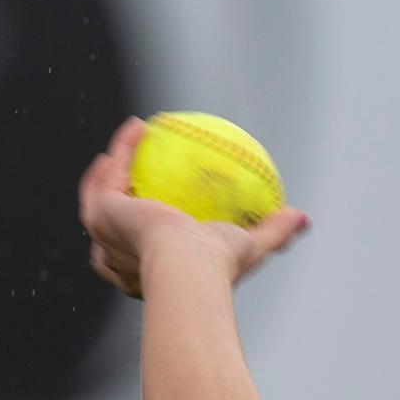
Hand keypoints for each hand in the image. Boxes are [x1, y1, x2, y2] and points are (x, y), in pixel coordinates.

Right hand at [77, 115, 310, 297]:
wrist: (188, 267)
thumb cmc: (218, 266)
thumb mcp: (253, 247)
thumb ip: (273, 232)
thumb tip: (302, 218)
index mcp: (147, 274)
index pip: (140, 256)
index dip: (143, 234)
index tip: (157, 206)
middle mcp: (120, 260)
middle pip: (110, 230)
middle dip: (112, 205)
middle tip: (130, 178)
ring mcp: (107, 238)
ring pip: (97, 199)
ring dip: (105, 172)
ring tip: (125, 145)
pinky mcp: (101, 215)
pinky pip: (110, 173)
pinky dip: (122, 148)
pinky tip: (139, 126)